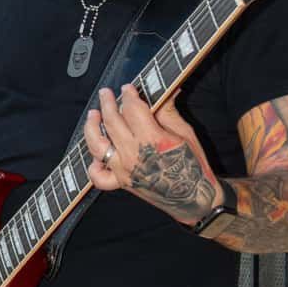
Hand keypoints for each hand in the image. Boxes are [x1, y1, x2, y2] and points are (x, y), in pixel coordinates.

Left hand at [83, 84, 219, 225]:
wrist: (195, 198)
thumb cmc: (193, 165)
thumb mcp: (186, 133)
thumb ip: (168, 111)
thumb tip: (167, 90)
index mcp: (151, 139)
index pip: (132, 110)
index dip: (128, 95)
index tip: (127, 88)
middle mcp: (132, 154)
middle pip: (112, 122)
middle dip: (107, 103)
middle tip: (106, 93)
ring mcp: (123, 170)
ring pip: (97, 145)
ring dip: (91, 127)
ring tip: (93, 114)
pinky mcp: (121, 183)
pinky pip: (98, 177)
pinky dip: (93, 165)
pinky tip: (96, 153)